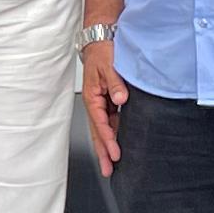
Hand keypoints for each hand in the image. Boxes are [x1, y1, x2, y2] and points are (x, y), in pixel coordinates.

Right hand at [82, 38, 129, 170]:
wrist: (100, 41)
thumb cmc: (102, 53)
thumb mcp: (109, 66)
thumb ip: (115, 84)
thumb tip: (121, 100)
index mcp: (92, 97)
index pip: (101, 124)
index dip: (108, 140)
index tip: (115, 154)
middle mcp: (95, 103)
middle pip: (98, 133)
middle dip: (103, 153)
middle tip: (108, 170)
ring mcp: (101, 104)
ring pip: (103, 130)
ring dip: (106, 147)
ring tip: (111, 164)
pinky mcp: (107, 102)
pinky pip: (109, 122)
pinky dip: (111, 135)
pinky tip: (117, 144)